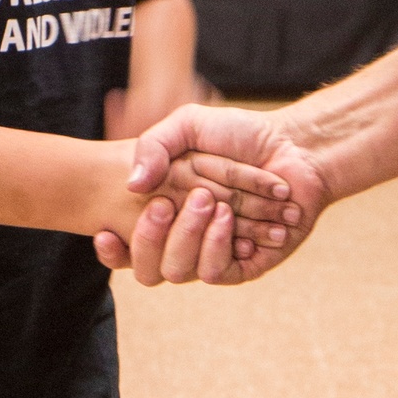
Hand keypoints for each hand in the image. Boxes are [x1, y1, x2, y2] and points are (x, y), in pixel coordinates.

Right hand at [94, 105, 330, 285]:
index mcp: (163, 210)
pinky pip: (215, 273)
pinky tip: (229, 219)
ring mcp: (211, 253)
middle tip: (164, 204)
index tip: (104, 232)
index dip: (110, 249)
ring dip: (189, 234)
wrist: (292, 147)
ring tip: (212, 202)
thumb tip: (132, 184)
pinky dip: (218, 245)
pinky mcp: (242, 266)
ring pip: (178, 270)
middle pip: (147, 265)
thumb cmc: (239, 134)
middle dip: (151, 236)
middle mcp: (183, 237)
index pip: (124, 244)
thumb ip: (154, 146)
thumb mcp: (189, 125)